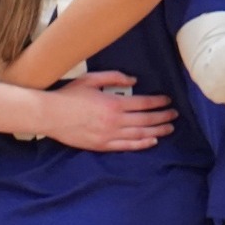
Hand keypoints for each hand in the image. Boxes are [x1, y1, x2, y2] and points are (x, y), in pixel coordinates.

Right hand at [39, 73, 179, 151]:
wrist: (50, 115)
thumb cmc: (69, 95)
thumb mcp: (91, 79)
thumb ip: (114, 77)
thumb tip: (134, 80)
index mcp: (113, 103)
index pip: (142, 103)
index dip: (157, 102)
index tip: (167, 100)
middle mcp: (114, 121)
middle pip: (145, 119)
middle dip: (162, 116)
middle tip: (174, 114)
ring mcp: (109, 135)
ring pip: (139, 134)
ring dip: (157, 131)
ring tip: (169, 128)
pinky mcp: (102, 146)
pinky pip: (127, 146)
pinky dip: (141, 144)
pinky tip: (152, 141)